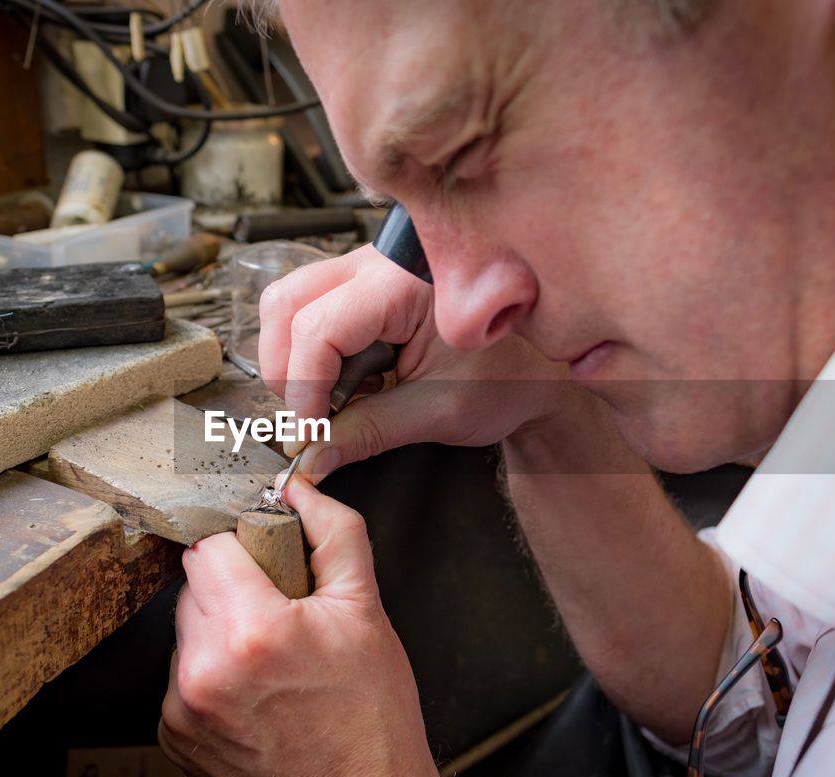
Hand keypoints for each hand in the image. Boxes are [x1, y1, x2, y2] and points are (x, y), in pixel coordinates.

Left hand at [159, 477, 454, 776]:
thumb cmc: (372, 720)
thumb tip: (302, 488)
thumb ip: (335, 535)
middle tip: (280, 616)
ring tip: (270, 662)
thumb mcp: (367, 613)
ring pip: (185, 632)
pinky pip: (181, 678)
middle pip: (193, 586)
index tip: (267, 563)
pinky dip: (210, 676)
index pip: (209, 546)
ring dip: (219, 633)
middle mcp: (204, 670)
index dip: (242, 546)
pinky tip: (254, 695)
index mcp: (252, 630)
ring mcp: (183, 709)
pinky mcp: (174, 739)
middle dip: (233, 589)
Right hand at [259, 243, 572, 481]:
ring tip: (337, 401)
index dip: (304, 387)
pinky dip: (318, 353)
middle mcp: (379, 262)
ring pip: (291, 303)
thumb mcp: (440, 412)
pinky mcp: (368, 285)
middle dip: (288, 368)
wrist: (547, 364)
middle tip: (314, 418)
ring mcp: (369, 268)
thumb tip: (311, 456)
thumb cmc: (513, 375)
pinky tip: (355, 383)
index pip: (319, 327)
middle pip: (287, 303)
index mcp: (404, 283)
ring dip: (298, 359)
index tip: (308, 433)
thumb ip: (369, 432)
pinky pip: (316, 309)